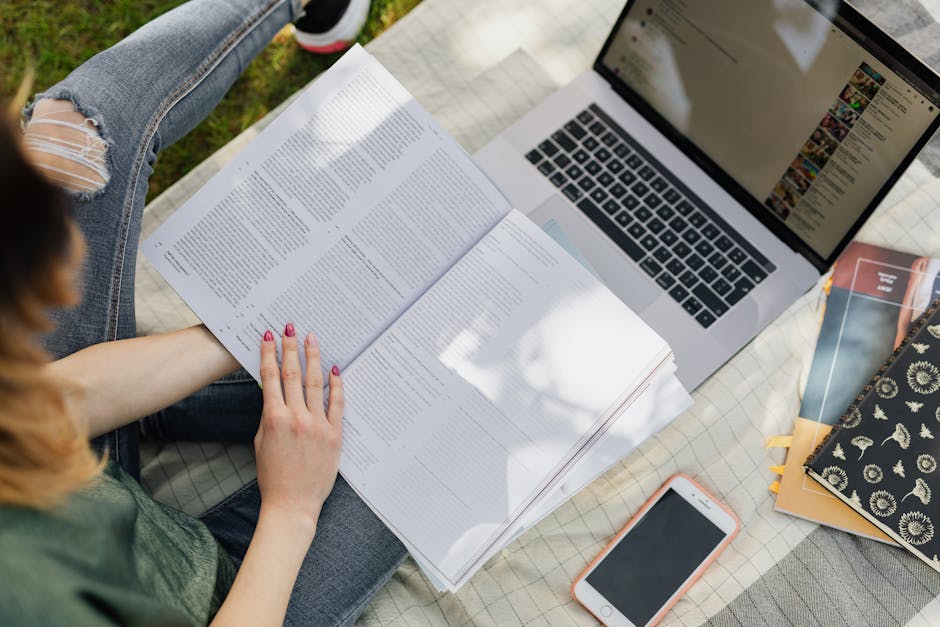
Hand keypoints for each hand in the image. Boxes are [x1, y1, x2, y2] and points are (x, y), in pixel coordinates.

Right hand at [255, 323, 342, 532]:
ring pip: (315, 383)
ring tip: (310, 338)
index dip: (268, 354)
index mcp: (274, 419)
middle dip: (289, 348)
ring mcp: (317, 425)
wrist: (292, 504)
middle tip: (289, 327)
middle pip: (293, 374)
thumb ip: (270, 416)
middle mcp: (296, 418)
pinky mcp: (335, 434)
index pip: (271, 378)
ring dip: (312, 358)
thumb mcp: (262, 442)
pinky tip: (334, 368)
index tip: (267, 336)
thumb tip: (276, 394)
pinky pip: (337, 403)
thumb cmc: (273, 476)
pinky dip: (336, 384)